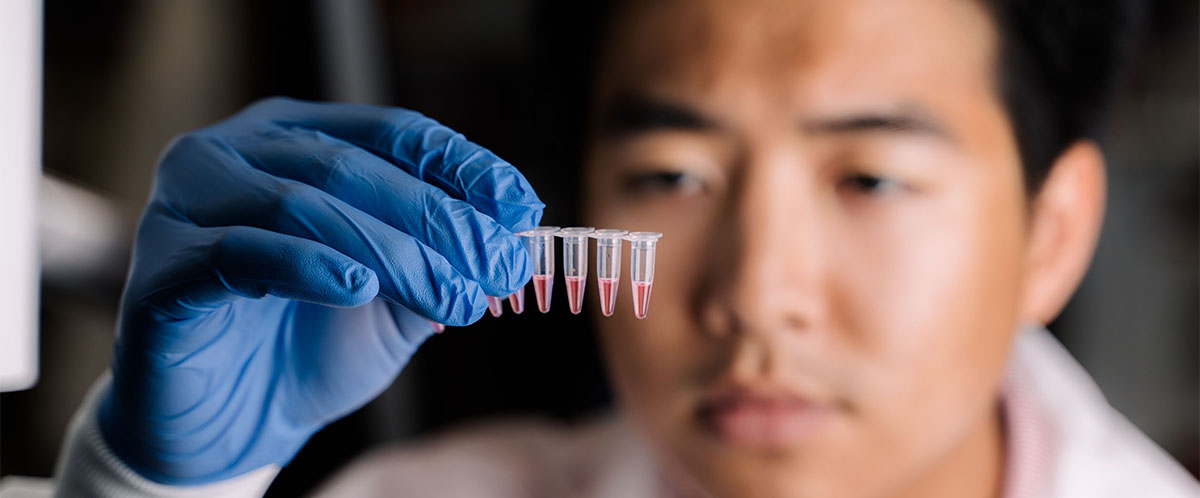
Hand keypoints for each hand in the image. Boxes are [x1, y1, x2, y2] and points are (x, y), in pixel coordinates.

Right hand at [98, 97, 542, 483]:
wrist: (232, 428)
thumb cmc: (311, 346)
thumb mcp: (394, 301)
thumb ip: (440, 261)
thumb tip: (510, 237)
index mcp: (297, 140)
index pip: (391, 132)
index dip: (460, 164)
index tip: (520, 203)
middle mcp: (236, 154)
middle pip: (350, 166)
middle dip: (436, 218)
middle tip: (495, 264)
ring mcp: (188, 205)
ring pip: (299, 203)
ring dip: (389, 250)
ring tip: (450, 295)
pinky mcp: (159, 270)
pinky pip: (237, 252)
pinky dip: (306, 265)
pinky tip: (355, 287)